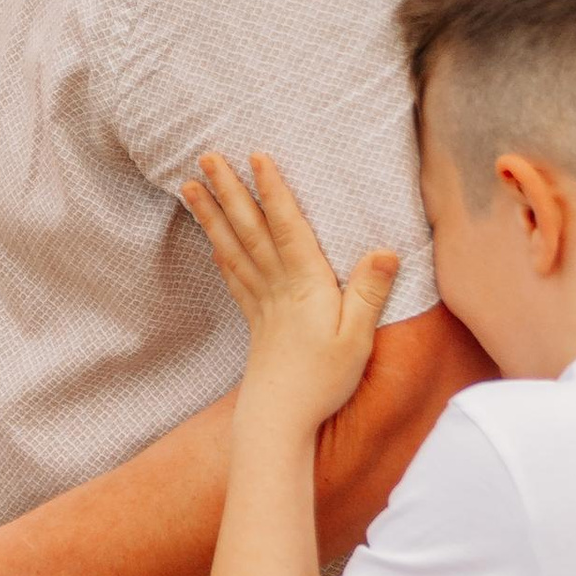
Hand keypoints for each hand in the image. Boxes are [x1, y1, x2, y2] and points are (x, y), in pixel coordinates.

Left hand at [180, 151, 399, 429]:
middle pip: (250, 229)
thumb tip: (385, 250)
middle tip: (206, 156)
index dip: (272, 191)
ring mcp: (260, 302)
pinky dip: (220, 252)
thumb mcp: (357, 338)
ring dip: (212, 214)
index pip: (287, 227)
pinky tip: (211, 239)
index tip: (256, 156)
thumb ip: (369, 293)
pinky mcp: (254, 320)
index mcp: (305, 284)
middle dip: (229, 190)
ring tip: (190, 185)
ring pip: (233, 247)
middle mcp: (276, 286)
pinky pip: (232, 276)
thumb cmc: (323, 380)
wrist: (279, 419)